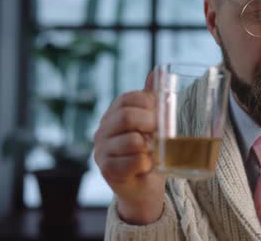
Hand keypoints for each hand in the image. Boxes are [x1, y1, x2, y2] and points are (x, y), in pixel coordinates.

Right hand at [94, 71, 165, 224]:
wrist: (143, 188)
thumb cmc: (148, 153)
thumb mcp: (152, 124)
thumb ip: (152, 100)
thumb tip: (158, 72)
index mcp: (113, 114)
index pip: (128, 98)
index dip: (148, 103)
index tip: (159, 114)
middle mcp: (102, 131)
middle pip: (127, 116)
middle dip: (149, 123)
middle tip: (159, 133)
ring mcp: (101, 151)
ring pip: (131, 140)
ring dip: (149, 146)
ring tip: (152, 152)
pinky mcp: (107, 171)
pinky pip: (132, 162)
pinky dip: (145, 163)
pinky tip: (146, 166)